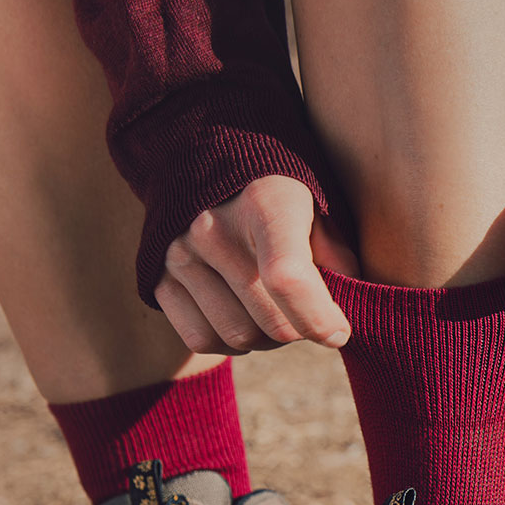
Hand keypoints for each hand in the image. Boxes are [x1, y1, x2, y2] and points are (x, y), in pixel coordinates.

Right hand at [155, 175, 358, 354]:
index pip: (287, 278)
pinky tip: (244, 317)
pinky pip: (202, 340)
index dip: (319, 318)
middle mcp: (213, 228)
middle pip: (270, 322)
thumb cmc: (280, 194)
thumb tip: (346, 316)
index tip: (339, 333)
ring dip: (268, 341)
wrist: (204, 161)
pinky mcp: (159, 278)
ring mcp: (180, 255)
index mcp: (264, 202)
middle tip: (307, 313)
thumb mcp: (318, 209)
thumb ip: (337, 259)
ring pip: (239, 338)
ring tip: (276, 311)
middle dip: (300, 330)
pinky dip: (231, 343)